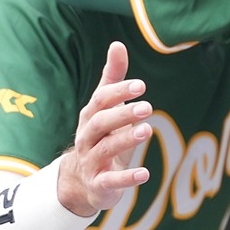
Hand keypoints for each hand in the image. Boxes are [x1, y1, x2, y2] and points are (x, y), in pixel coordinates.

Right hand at [57, 42, 152, 214]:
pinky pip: (111, 181)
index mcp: (90, 117)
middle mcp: (87, 138)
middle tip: (147, 107)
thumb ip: (113, 79)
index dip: (119, 92)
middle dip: (122, 114)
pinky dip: (127, 178)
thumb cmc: (100, 138)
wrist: (82, 182)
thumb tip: (118, 44)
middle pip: (101, 123)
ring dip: (126, 139)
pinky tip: (145, 174)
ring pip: (106, 149)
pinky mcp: (100, 184)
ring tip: (147, 130)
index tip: (141, 86)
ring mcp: (91, 161)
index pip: (101, 100)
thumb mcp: (106, 109)